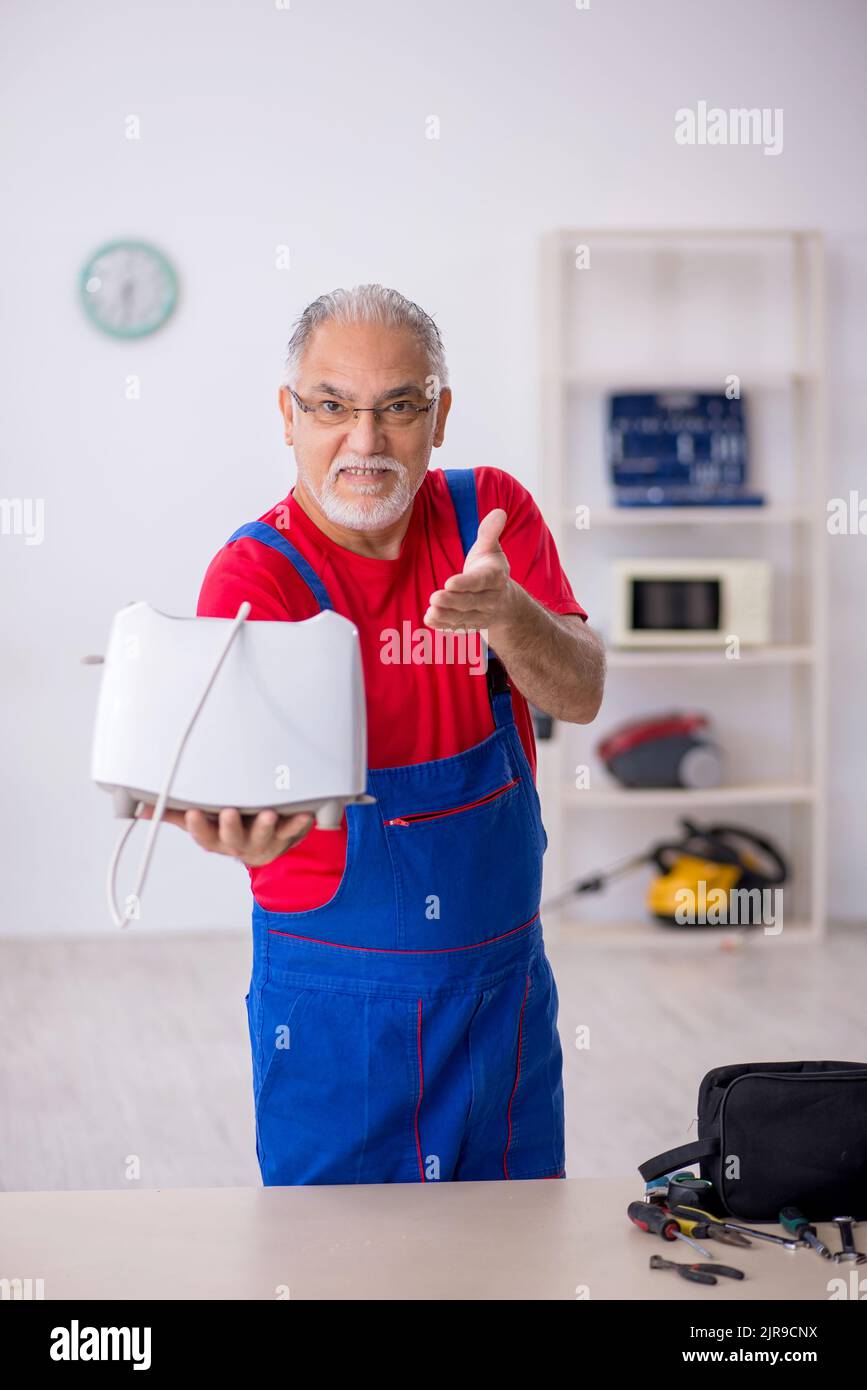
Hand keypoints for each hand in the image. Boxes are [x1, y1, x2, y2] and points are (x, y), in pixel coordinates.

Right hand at [139, 804, 314, 865]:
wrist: (266, 846)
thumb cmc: (228, 827)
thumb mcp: (203, 823)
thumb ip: (175, 813)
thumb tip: (142, 807)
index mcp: (216, 839)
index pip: (203, 836)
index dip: (197, 826)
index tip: (193, 812)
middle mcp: (238, 844)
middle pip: (232, 838)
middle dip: (231, 826)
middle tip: (230, 812)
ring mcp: (263, 842)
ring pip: (264, 836)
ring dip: (265, 825)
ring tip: (268, 813)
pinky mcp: (285, 837)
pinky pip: (294, 832)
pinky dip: (300, 824)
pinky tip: (305, 814)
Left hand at [424, 508, 513, 632]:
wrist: (503, 602)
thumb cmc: (490, 569)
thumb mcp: (491, 549)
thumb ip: (490, 533)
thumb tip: (499, 512)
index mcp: (495, 578)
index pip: (480, 581)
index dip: (465, 583)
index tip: (449, 582)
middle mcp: (490, 599)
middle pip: (470, 601)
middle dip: (453, 601)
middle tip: (434, 597)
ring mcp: (480, 615)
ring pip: (463, 617)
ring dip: (446, 616)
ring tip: (430, 612)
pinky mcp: (470, 624)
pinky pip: (457, 627)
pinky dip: (444, 627)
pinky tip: (430, 621)